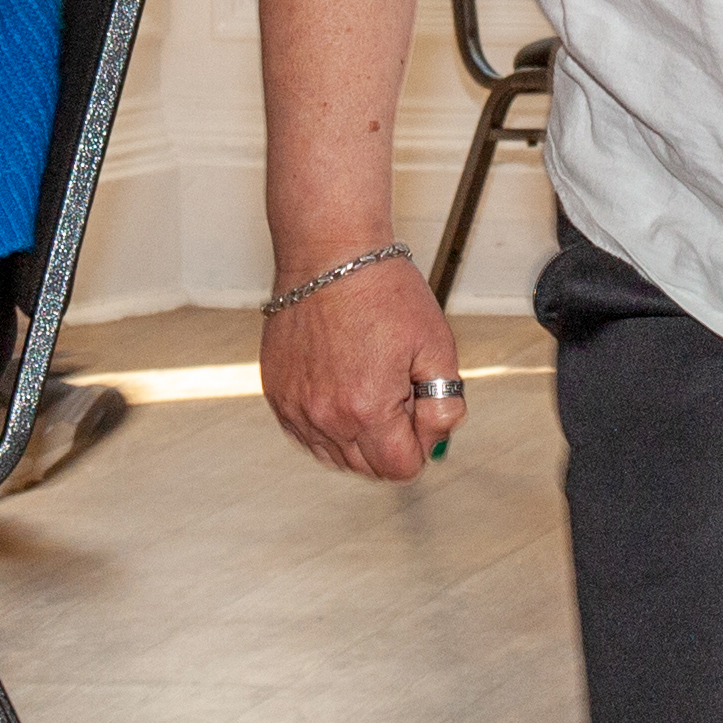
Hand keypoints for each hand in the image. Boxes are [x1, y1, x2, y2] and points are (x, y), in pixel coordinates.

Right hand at [260, 255, 468, 483]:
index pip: (400, 469)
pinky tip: (342, 388)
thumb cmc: (384, 291)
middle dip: (391, 442)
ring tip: (369, 385)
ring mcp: (295, 407)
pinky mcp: (277, 394)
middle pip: (366, 468)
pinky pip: (305, 435)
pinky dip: (327, 425)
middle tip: (398, 391)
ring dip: (358, 436)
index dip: (421, 446)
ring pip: (334, 456)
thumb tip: (438, 439)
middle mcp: (324, 417)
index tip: (421, 410)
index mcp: (367, 409)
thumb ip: (445, 403)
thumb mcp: (437, 344)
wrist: (329, 253)